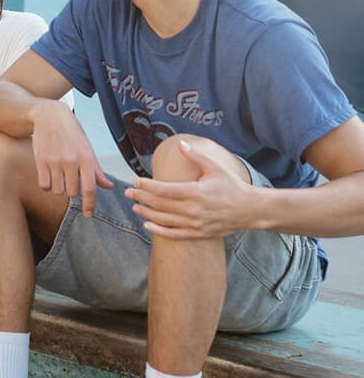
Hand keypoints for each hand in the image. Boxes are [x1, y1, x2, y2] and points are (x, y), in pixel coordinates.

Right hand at [31, 101, 112, 216]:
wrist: (49, 115)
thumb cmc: (72, 133)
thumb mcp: (87, 148)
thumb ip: (97, 170)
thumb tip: (109, 187)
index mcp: (87, 158)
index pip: (90, 188)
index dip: (90, 205)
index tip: (89, 215)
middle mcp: (71, 160)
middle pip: (71, 193)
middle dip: (71, 190)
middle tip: (69, 178)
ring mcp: (55, 161)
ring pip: (57, 191)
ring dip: (58, 187)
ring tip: (58, 174)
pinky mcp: (41, 161)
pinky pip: (44, 185)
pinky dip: (47, 185)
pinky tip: (49, 174)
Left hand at [125, 139, 249, 238]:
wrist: (250, 210)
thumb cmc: (232, 186)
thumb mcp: (216, 168)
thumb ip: (196, 156)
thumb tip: (180, 143)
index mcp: (195, 192)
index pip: (163, 190)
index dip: (147, 186)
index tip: (136, 181)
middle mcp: (193, 209)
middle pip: (159, 204)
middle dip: (141, 197)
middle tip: (128, 192)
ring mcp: (194, 223)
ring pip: (163, 219)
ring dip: (146, 213)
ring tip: (135, 206)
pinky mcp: (197, 233)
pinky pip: (173, 234)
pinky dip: (158, 231)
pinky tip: (147, 225)